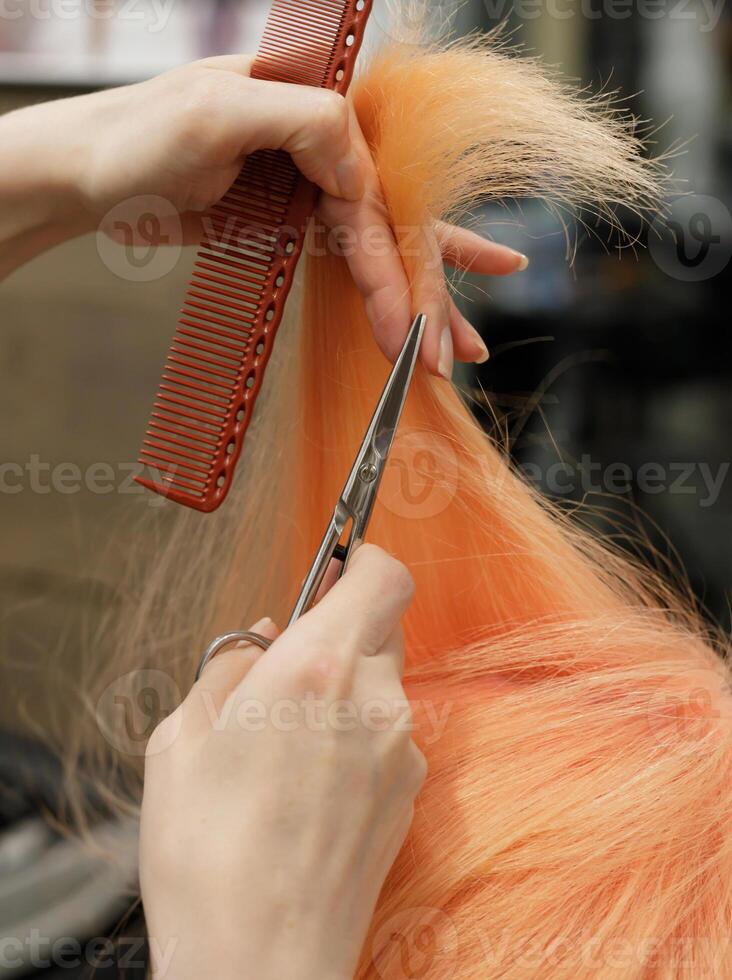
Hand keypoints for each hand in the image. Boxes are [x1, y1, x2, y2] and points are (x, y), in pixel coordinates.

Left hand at [0, 56, 526, 373]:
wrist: (86, 174)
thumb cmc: (136, 136)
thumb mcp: (219, 109)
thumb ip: (305, 120)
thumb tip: (362, 169)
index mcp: (318, 112)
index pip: (378, 200)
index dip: (403, 270)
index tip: (414, 332)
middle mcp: (323, 151)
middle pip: (393, 229)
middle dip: (428, 296)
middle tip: (453, 358)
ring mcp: (306, 190)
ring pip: (379, 249)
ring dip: (421, 300)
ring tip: (458, 350)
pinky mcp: (287, 224)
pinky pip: (345, 258)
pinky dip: (379, 290)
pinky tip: (406, 313)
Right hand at [140, 545, 424, 979]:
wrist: (260, 962)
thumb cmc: (208, 856)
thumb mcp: (181, 741)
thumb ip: (228, 667)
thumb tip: (262, 637)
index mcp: (316, 667)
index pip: (383, 575)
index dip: (364, 559)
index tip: (336, 567)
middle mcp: (374, 700)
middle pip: (384, 626)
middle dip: (342, 628)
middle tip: (289, 662)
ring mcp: (400, 750)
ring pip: (386, 682)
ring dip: (347, 686)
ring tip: (288, 738)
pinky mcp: (410, 794)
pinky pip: (389, 734)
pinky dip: (359, 734)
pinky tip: (311, 781)